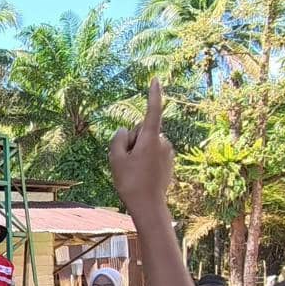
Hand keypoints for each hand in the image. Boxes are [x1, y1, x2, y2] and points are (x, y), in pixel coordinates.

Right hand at [109, 79, 174, 210]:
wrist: (148, 206)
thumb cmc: (130, 182)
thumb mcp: (115, 158)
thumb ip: (118, 138)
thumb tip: (125, 130)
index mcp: (150, 138)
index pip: (152, 111)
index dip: (153, 94)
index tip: (156, 79)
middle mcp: (162, 141)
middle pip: (141, 131)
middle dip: (132, 142)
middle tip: (127, 163)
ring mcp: (167, 151)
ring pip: (146, 143)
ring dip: (138, 152)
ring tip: (135, 171)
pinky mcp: (169, 161)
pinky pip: (152, 153)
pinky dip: (145, 159)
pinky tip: (142, 175)